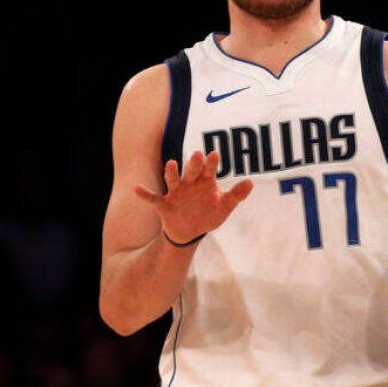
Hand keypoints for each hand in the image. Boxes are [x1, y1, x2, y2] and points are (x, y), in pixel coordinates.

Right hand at [133, 150, 253, 243]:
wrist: (191, 232)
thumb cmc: (208, 214)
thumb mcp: (224, 206)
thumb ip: (236, 195)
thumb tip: (251, 183)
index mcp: (204, 181)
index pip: (209, 170)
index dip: (211, 163)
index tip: (215, 154)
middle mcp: (189, 183)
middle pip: (191, 171)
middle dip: (194, 164)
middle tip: (197, 155)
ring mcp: (175, 193)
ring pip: (173, 180)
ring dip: (171, 173)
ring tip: (171, 164)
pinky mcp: (164, 204)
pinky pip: (153, 198)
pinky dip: (145, 194)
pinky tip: (136, 188)